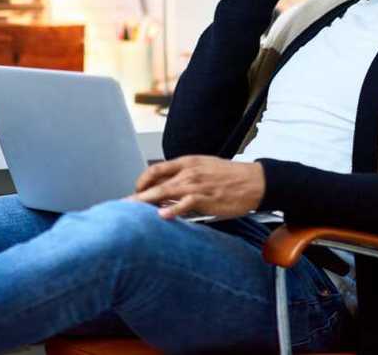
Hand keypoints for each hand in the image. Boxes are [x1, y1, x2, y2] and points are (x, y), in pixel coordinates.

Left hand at [130, 155, 265, 219]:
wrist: (255, 181)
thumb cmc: (231, 177)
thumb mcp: (204, 168)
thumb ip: (185, 176)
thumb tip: (166, 190)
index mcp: (188, 162)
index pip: (156, 169)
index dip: (142, 181)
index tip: (135, 192)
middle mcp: (189, 171)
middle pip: (156, 182)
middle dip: (137, 195)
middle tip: (123, 205)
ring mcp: (197, 185)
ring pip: (166, 191)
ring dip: (147, 201)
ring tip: (132, 211)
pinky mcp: (207, 198)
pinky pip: (186, 203)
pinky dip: (173, 209)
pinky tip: (162, 216)